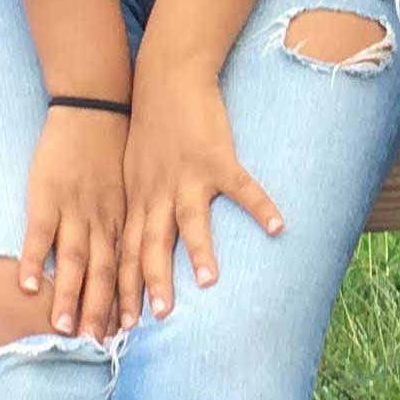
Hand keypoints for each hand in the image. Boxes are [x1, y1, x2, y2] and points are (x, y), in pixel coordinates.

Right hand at [19, 106, 127, 340]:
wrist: (95, 107)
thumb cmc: (114, 146)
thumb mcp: (135, 183)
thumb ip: (130, 216)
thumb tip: (134, 249)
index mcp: (122, 218)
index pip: (124, 267)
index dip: (125, 299)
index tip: (127, 332)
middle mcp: (101, 220)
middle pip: (102, 272)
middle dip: (98, 309)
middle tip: (95, 345)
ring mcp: (73, 208)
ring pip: (74, 259)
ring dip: (69, 295)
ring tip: (61, 328)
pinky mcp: (46, 194)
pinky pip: (38, 232)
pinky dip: (32, 259)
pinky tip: (26, 286)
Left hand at [118, 57, 282, 325]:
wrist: (164, 78)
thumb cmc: (150, 128)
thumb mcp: (132, 172)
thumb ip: (138, 208)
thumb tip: (138, 245)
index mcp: (137, 199)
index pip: (125, 250)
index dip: (123, 286)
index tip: (119, 322)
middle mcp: (157, 192)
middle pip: (149, 243)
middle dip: (150, 282)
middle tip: (155, 318)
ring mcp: (188, 175)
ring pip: (189, 219)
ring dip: (199, 251)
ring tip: (209, 282)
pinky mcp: (217, 157)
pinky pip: (242, 186)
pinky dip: (260, 205)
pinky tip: (279, 226)